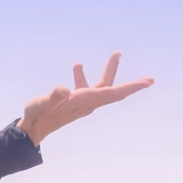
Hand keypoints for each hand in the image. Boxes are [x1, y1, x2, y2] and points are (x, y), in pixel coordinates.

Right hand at [17, 51, 154, 145]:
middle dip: (131, 85)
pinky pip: (88, 87)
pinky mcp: (75, 101)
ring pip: (102, 86)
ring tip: (117, 53)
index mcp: (83, 101)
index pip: (112, 93)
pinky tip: (77, 66)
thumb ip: (53, 97)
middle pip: (114, 91)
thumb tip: (64, 88)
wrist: (32, 129)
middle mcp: (87, 103)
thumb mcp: (41, 104)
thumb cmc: (37, 115)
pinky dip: (85, 76)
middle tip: (150, 80)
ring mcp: (83, 102)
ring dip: (110, 70)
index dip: (131, 87)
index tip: (147, 83)